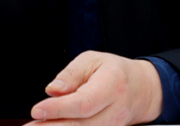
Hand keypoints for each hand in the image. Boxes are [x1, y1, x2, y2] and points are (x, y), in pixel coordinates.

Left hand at [29, 51, 162, 125]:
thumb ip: (71, 74)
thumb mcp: (93, 60)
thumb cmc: (115, 72)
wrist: (141, 89)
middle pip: (81, 125)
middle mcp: (114, 110)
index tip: (37, 110)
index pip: (83, 102)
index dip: (58, 109)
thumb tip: (53, 90)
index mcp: (112, 84)